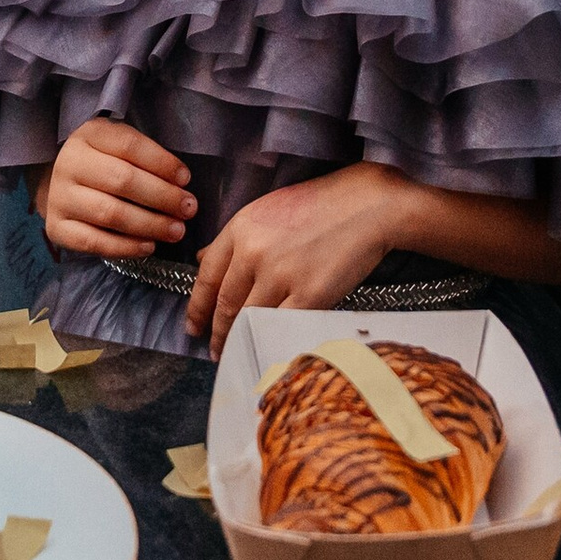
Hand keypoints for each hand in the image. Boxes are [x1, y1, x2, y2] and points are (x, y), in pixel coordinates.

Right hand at [42, 118, 195, 260]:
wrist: (63, 185)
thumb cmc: (104, 163)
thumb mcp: (120, 147)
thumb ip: (146, 158)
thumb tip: (180, 183)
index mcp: (89, 134)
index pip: (129, 145)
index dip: (162, 162)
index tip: (186, 179)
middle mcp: (70, 163)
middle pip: (122, 180)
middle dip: (162, 197)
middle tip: (188, 209)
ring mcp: (60, 197)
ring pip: (109, 213)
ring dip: (149, 224)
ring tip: (176, 231)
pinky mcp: (56, 228)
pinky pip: (94, 242)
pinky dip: (125, 247)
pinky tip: (149, 246)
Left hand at [186, 165, 406, 353]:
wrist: (367, 205)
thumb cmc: (319, 205)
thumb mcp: (267, 210)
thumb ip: (234, 238)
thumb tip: (201, 259)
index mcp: (241, 228)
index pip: (206, 277)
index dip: (196, 308)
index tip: (193, 326)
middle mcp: (254, 252)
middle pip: (224, 304)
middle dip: (215, 332)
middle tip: (212, 350)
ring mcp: (281, 274)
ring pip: (247, 320)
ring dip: (237, 342)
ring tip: (236, 354)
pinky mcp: (309, 295)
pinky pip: (278, 327)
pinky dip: (268, 342)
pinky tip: (264, 351)